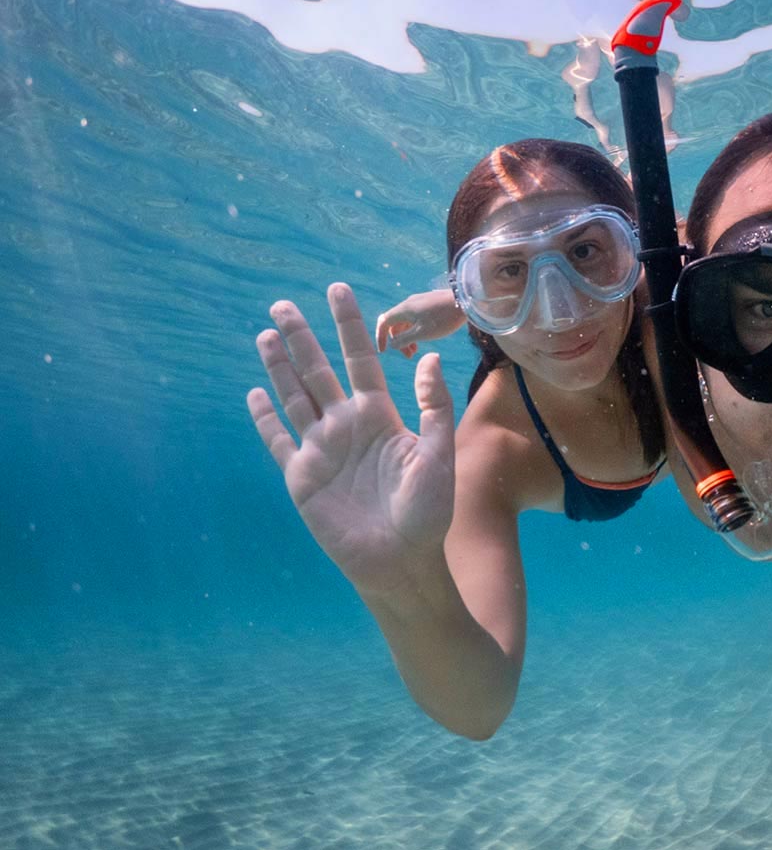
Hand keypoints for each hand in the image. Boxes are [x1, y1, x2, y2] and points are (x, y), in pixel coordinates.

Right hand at [247, 283, 455, 595]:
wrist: (401, 559)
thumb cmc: (428, 510)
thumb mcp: (439, 452)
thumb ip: (433, 406)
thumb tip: (428, 358)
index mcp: (380, 416)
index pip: (360, 359)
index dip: (349, 325)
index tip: (337, 290)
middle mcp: (347, 425)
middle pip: (319, 371)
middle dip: (301, 338)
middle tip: (282, 303)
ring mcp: (322, 449)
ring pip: (294, 398)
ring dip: (279, 367)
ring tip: (265, 335)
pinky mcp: (302, 477)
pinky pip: (279, 442)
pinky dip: (265, 419)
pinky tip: (255, 394)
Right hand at [376, 288, 465, 357]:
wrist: (467, 301)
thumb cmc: (444, 318)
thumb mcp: (422, 333)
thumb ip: (404, 340)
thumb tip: (392, 345)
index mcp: (404, 309)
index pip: (383, 322)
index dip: (380, 337)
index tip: (384, 351)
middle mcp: (409, 304)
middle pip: (395, 324)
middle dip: (398, 340)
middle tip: (410, 355)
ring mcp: (419, 302)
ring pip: (406, 322)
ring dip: (408, 337)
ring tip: (416, 350)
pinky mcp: (429, 304)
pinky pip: (415, 318)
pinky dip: (415, 330)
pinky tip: (425, 338)